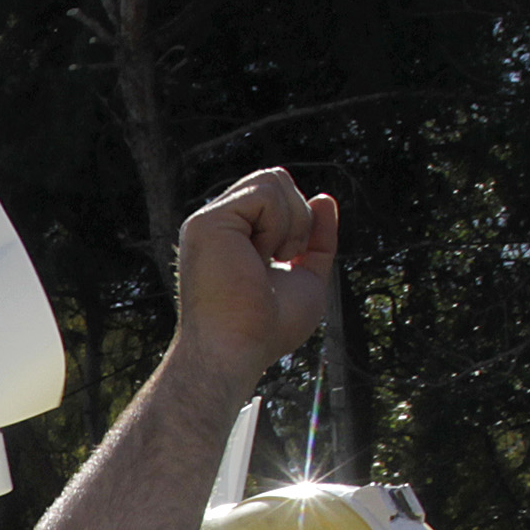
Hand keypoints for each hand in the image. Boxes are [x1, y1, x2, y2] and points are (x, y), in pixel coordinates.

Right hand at [169, 168, 339, 397]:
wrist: (238, 350)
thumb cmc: (268, 328)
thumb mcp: (306, 277)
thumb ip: (317, 240)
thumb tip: (324, 197)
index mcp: (236, 238)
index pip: (277, 197)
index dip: (300, 219)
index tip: (291, 259)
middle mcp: (219, 227)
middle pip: (275, 179)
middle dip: (298, 216)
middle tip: (282, 259)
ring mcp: (207, 222)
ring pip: (272, 179)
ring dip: (291, 222)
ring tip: (269, 259)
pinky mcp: (205, 223)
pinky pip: (264, 192)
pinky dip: (278, 224)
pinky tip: (259, 255)